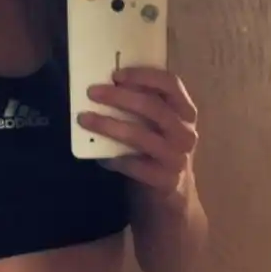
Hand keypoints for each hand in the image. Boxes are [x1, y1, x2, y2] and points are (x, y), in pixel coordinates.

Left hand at [77, 66, 198, 195]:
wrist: (171, 197)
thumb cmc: (156, 153)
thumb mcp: (154, 126)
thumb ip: (139, 108)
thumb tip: (103, 88)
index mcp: (185, 112)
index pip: (170, 84)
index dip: (144, 76)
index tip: (116, 74)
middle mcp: (185, 133)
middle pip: (154, 107)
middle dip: (120, 97)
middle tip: (93, 92)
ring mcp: (178, 158)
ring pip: (142, 136)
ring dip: (110, 126)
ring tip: (85, 119)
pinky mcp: (167, 181)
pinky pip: (137, 167)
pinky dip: (116, 159)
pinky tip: (102, 158)